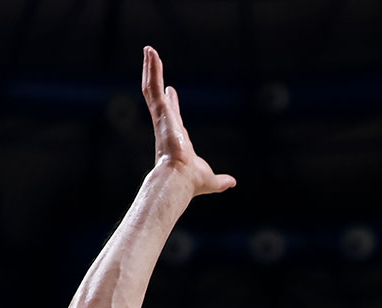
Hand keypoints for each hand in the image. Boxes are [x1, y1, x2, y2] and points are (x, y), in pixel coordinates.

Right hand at [142, 45, 234, 196]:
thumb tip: (231, 183)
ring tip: (149, 50)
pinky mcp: (160, 111)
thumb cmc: (192, 182)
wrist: (179, 179)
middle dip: (156, 79)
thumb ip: (220, 181)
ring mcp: (161, 117)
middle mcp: (166, 125)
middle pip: (158, 97)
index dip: (172, 103)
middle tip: (153, 63)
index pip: (173, 115)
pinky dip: (152, 69)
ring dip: (151, 68)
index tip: (170, 92)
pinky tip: (151, 53)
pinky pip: (152, 86)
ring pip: (151, 87)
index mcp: (175, 136)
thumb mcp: (211, 180)